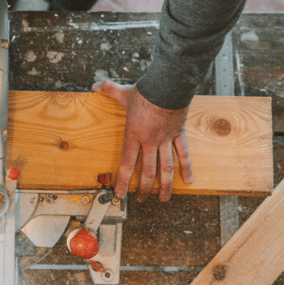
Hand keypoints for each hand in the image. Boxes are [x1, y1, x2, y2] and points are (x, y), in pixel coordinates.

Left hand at [92, 80, 192, 201]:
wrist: (169, 85)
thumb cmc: (146, 91)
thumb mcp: (123, 92)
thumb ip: (108, 90)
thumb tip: (94, 85)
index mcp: (134, 134)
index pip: (127, 163)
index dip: (123, 181)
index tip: (121, 194)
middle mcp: (149, 141)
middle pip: (147, 171)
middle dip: (144, 188)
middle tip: (142, 200)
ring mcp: (165, 139)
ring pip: (166, 167)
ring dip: (166, 185)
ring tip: (164, 199)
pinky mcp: (178, 134)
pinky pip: (183, 154)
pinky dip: (186, 167)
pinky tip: (189, 181)